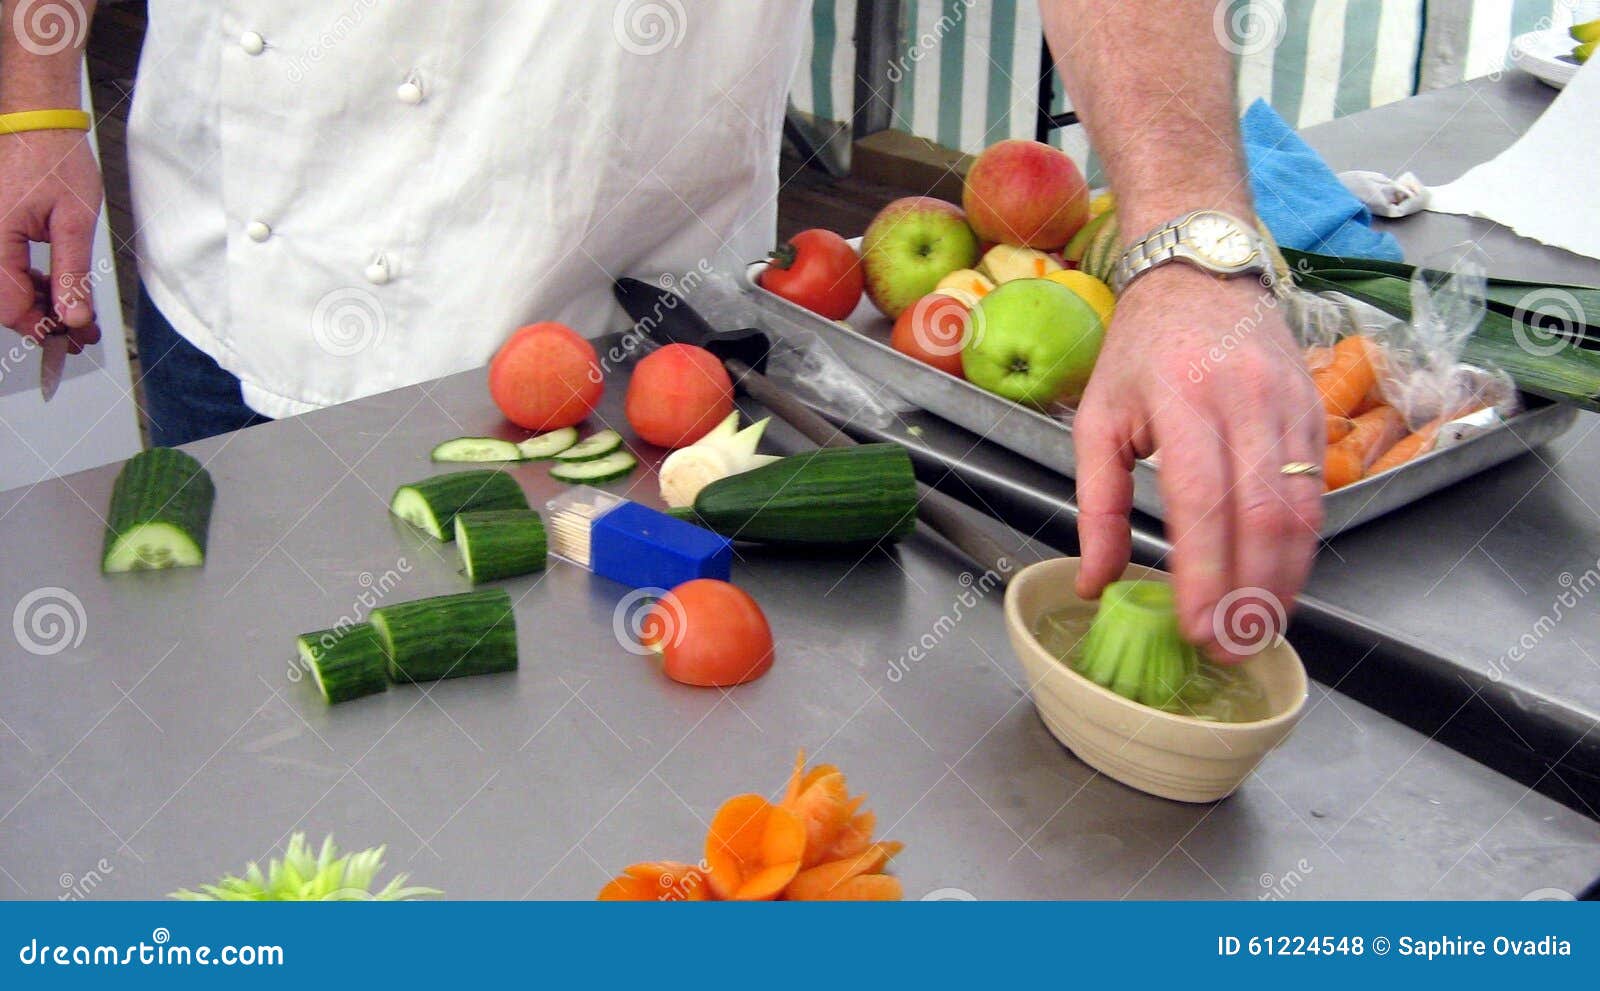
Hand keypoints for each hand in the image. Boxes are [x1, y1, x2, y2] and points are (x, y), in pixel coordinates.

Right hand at [0, 130, 102, 348]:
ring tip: (76, 314)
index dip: (42, 327)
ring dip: (38, 305)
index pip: (10, 304)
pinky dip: (29, 284)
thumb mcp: (74, 222)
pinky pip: (3, 270)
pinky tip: (57, 290)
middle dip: (42, 320)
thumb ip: (72, 274)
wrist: (37, 126)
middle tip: (81, 332)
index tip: (73, 337)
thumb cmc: (55, 160)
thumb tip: (73, 316)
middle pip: (4, 302)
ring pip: (4, 289)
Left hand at [1072, 264, 1323, 659]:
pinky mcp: (1314, 412)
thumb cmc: (1142, 349)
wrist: (1199, 272)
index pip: (1202, 503)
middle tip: (1230, 647)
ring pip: (1301, 510)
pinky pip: (1316, 492)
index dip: (1204, 573)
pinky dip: (1302, 547)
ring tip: (1258, 630)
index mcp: (1182, 401)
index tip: (1196, 628)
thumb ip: (1098, 506)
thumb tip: (1097, 583)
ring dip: (1284, 580)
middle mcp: (1244, 402)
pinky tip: (1280, 582)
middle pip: (1261, 517)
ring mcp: (1288, 405)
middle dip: (1249, 594)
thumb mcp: (1098, 418)